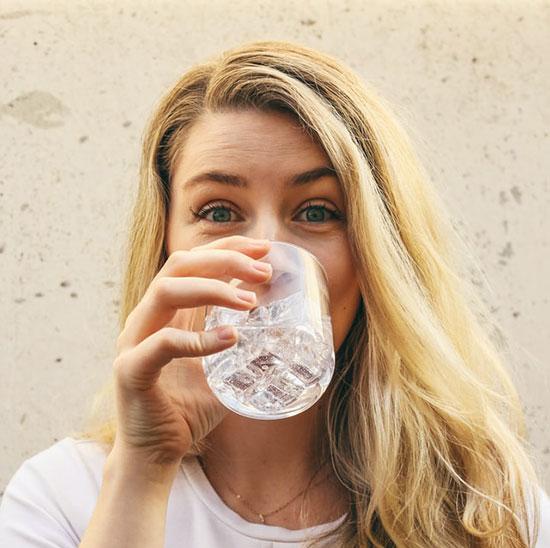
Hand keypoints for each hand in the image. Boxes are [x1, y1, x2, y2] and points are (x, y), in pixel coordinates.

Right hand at [111, 236, 271, 467]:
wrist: (156, 453)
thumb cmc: (187, 406)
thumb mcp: (219, 365)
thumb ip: (235, 340)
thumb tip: (276, 325)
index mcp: (165, 312)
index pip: (192, 262)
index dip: (226, 248)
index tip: (263, 248)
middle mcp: (146, 318)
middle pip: (179, 266)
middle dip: (224, 260)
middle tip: (263, 271)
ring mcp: (134, 341)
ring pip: (166, 292)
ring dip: (212, 289)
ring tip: (251, 301)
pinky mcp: (131, 370)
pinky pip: (163, 344)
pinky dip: (199, 339)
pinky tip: (231, 339)